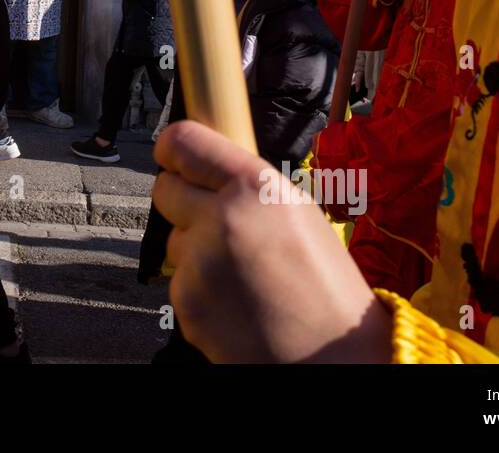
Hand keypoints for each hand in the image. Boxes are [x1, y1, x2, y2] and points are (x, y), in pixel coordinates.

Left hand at [152, 120, 390, 362]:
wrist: (334, 357)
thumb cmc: (325, 285)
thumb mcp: (296, 213)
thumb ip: (248, 189)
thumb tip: (203, 170)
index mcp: (256, 187)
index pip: (184, 142)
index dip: (171, 148)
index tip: (171, 156)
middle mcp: (222, 217)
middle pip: (164, 189)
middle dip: (181, 201)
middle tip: (210, 220)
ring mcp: (199, 262)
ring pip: (174, 240)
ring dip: (195, 251)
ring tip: (242, 275)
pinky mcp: (186, 302)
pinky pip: (180, 281)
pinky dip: (200, 290)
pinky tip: (236, 304)